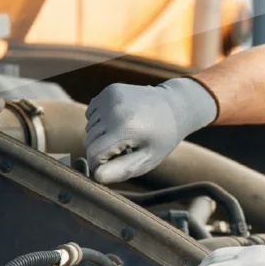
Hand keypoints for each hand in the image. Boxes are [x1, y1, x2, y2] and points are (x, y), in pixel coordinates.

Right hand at [84, 78, 217, 183]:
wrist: (176, 106)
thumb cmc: (163, 138)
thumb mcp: (148, 159)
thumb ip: (122, 169)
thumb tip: (96, 175)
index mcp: (125, 128)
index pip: (93, 153)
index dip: (100, 164)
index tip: (114, 165)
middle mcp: (114, 109)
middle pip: (89, 140)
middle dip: (102, 150)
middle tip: (124, 149)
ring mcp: (111, 96)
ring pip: (89, 127)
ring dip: (101, 135)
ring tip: (124, 135)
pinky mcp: (110, 90)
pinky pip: (92, 113)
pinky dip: (101, 120)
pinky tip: (119, 122)